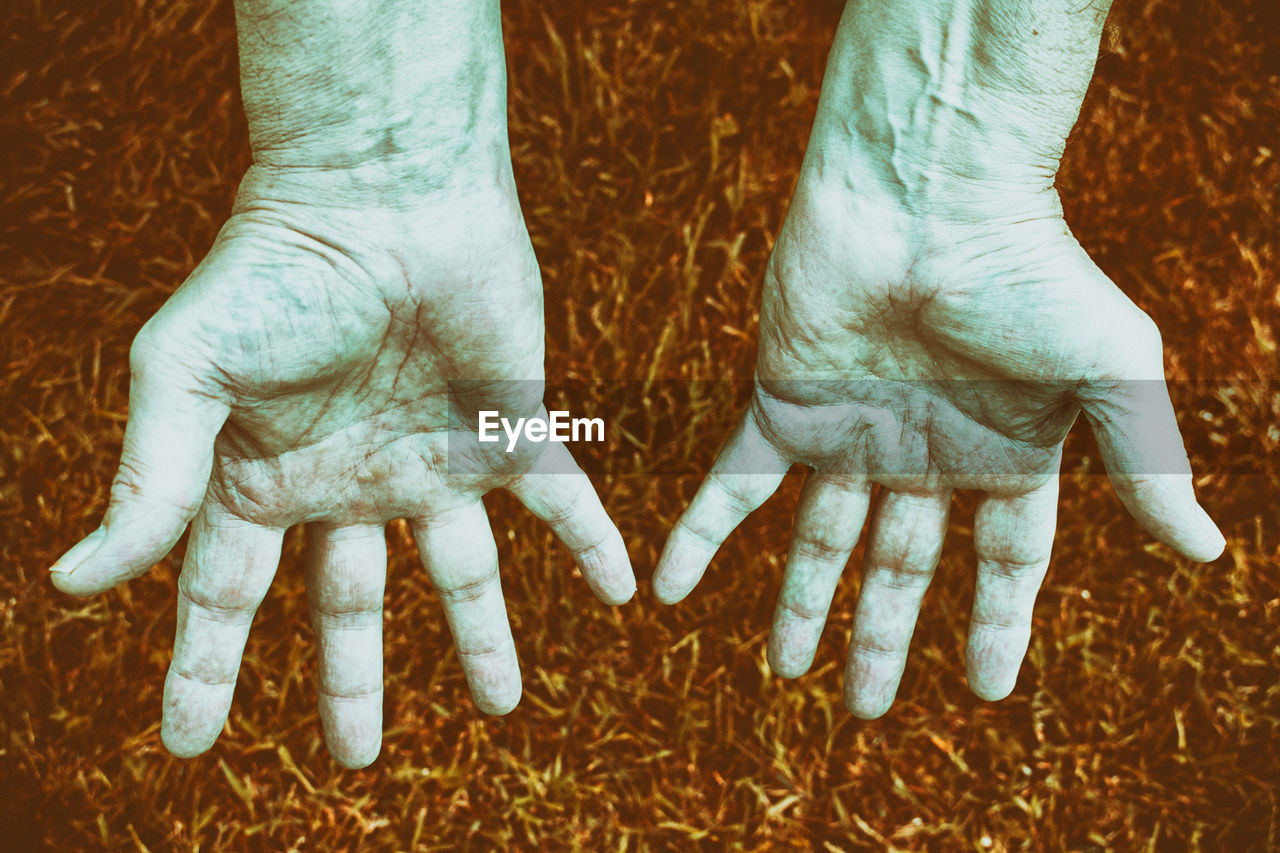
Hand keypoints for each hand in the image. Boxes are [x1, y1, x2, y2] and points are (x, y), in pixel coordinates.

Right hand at [48, 166, 633, 767]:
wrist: (385, 192)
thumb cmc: (277, 270)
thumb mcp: (187, 375)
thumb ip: (148, 478)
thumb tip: (77, 580)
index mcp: (265, 476)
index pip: (224, 599)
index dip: (203, 672)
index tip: (187, 743)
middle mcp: (352, 482)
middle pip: (349, 607)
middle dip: (353, 681)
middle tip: (358, 754)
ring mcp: (434, 459)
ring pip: (463, 573)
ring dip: (484, 637)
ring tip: (504, 701)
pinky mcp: (510, 426)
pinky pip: (562, 499)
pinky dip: (591, 544)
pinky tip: (619, 591)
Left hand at [653, 0, 1222, 717]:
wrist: (925, 194)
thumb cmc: (1028, 270)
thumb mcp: (1110, 372)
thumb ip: (1146, 462)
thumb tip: (1208, 551)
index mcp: (1003, 451)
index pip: (1005, 563)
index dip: (997, 625)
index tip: (987, 689)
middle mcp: (923, 451)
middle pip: (900, 568)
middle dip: (883, 637)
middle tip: (863, 708)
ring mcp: (849, 432)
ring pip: (818, 541)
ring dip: (799, 605)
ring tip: (784, 670)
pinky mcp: (780, 405)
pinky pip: (733, 487)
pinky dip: (701, 536)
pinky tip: (670, 588)